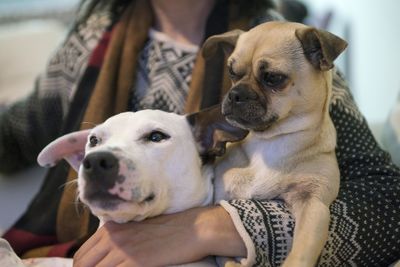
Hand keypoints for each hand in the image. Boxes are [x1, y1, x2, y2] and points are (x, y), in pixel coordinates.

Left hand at [73, 205, 245, 266]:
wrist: (192, 228)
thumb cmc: (168, 228)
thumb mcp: (137, 228)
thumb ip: (118, 240)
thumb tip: (106, 258)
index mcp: (111, 228)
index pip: (82, 254)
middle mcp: (112, 237)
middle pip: (82, 264)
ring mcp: (123, 250)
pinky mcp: (136, 262)